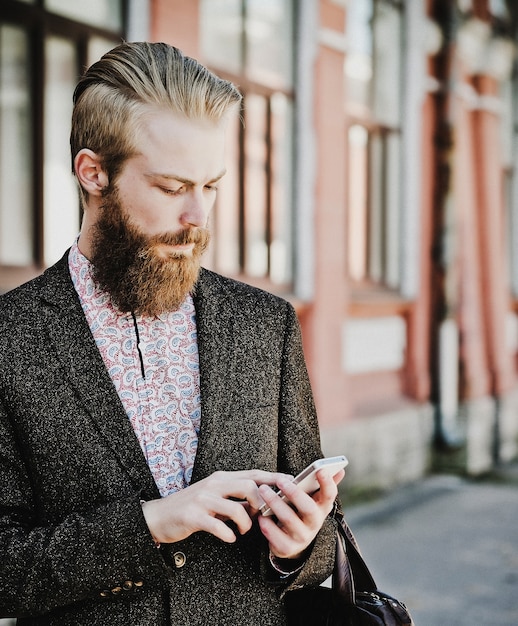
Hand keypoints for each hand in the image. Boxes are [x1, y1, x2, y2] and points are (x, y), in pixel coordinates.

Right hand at [141, 469, 289, 544]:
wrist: (158, 517)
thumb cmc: (190, 508)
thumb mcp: (214, 497)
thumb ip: (235, 498)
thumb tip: (260, 504)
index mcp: (221, 478)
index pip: (253, 474)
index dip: (273, 478)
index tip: (291, 483)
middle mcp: (213, 484)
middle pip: (249, 486)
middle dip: (261, 503)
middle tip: (260, 517)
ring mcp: (202, 499)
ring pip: (237, 507)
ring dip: (246, 523)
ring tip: (243, 530)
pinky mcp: (193, 516)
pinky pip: (218, 526)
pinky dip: (228, 534)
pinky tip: (229, 537)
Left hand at [257, 469, 344, 559]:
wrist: (292, 541)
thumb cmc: (301, 511)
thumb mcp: (312, 499)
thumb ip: (323, 484)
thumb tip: (341, 468)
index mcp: (322, 508)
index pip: (329, 495)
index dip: (327, 483)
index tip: (320, 470)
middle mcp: (315, 523)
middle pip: (308, 508)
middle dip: (294, 493)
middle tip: (280, 480)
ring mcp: (302, 537)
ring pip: (289, 520)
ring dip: (275, 504)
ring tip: (263, 490)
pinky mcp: (288, 548)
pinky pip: (277, 538)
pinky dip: (268, 527)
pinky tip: (260, 516)